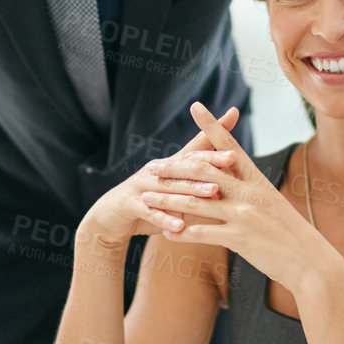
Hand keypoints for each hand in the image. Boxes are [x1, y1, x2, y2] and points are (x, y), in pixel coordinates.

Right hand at [76, 106, 240, 255]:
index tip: (234, 117)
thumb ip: (198, 190)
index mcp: (170, 167)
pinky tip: (179, 227)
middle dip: (210, 160)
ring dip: (193, 190)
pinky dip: (165, 220)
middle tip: (233, 157)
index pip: (196, 147)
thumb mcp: (174, 195)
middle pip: (186, 164)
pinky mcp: (128, 205)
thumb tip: (230, 185)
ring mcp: (141, 186)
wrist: (109, 219)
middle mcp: (157, 171)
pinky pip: (150, 213)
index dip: (213, 132)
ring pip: (170, 187)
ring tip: (214, 192)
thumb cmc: (148, 205)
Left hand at [143, 103, 332, 292]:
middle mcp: (249, 193)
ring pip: (196, 203)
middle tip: (152, 166)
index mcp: (257, 180)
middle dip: (174, 168)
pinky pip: (202, 233)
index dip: (211, 126)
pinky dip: (182, 233)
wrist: (310, 261)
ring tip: (146, 199)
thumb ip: (249, 188)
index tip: (196, 107)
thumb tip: (231, 173)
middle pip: (204, 173)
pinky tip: (166, 234)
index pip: (230, 146)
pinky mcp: (239, 239)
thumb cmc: (290, 233)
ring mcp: (243, 215)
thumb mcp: (271, 203)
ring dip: (168, 201)